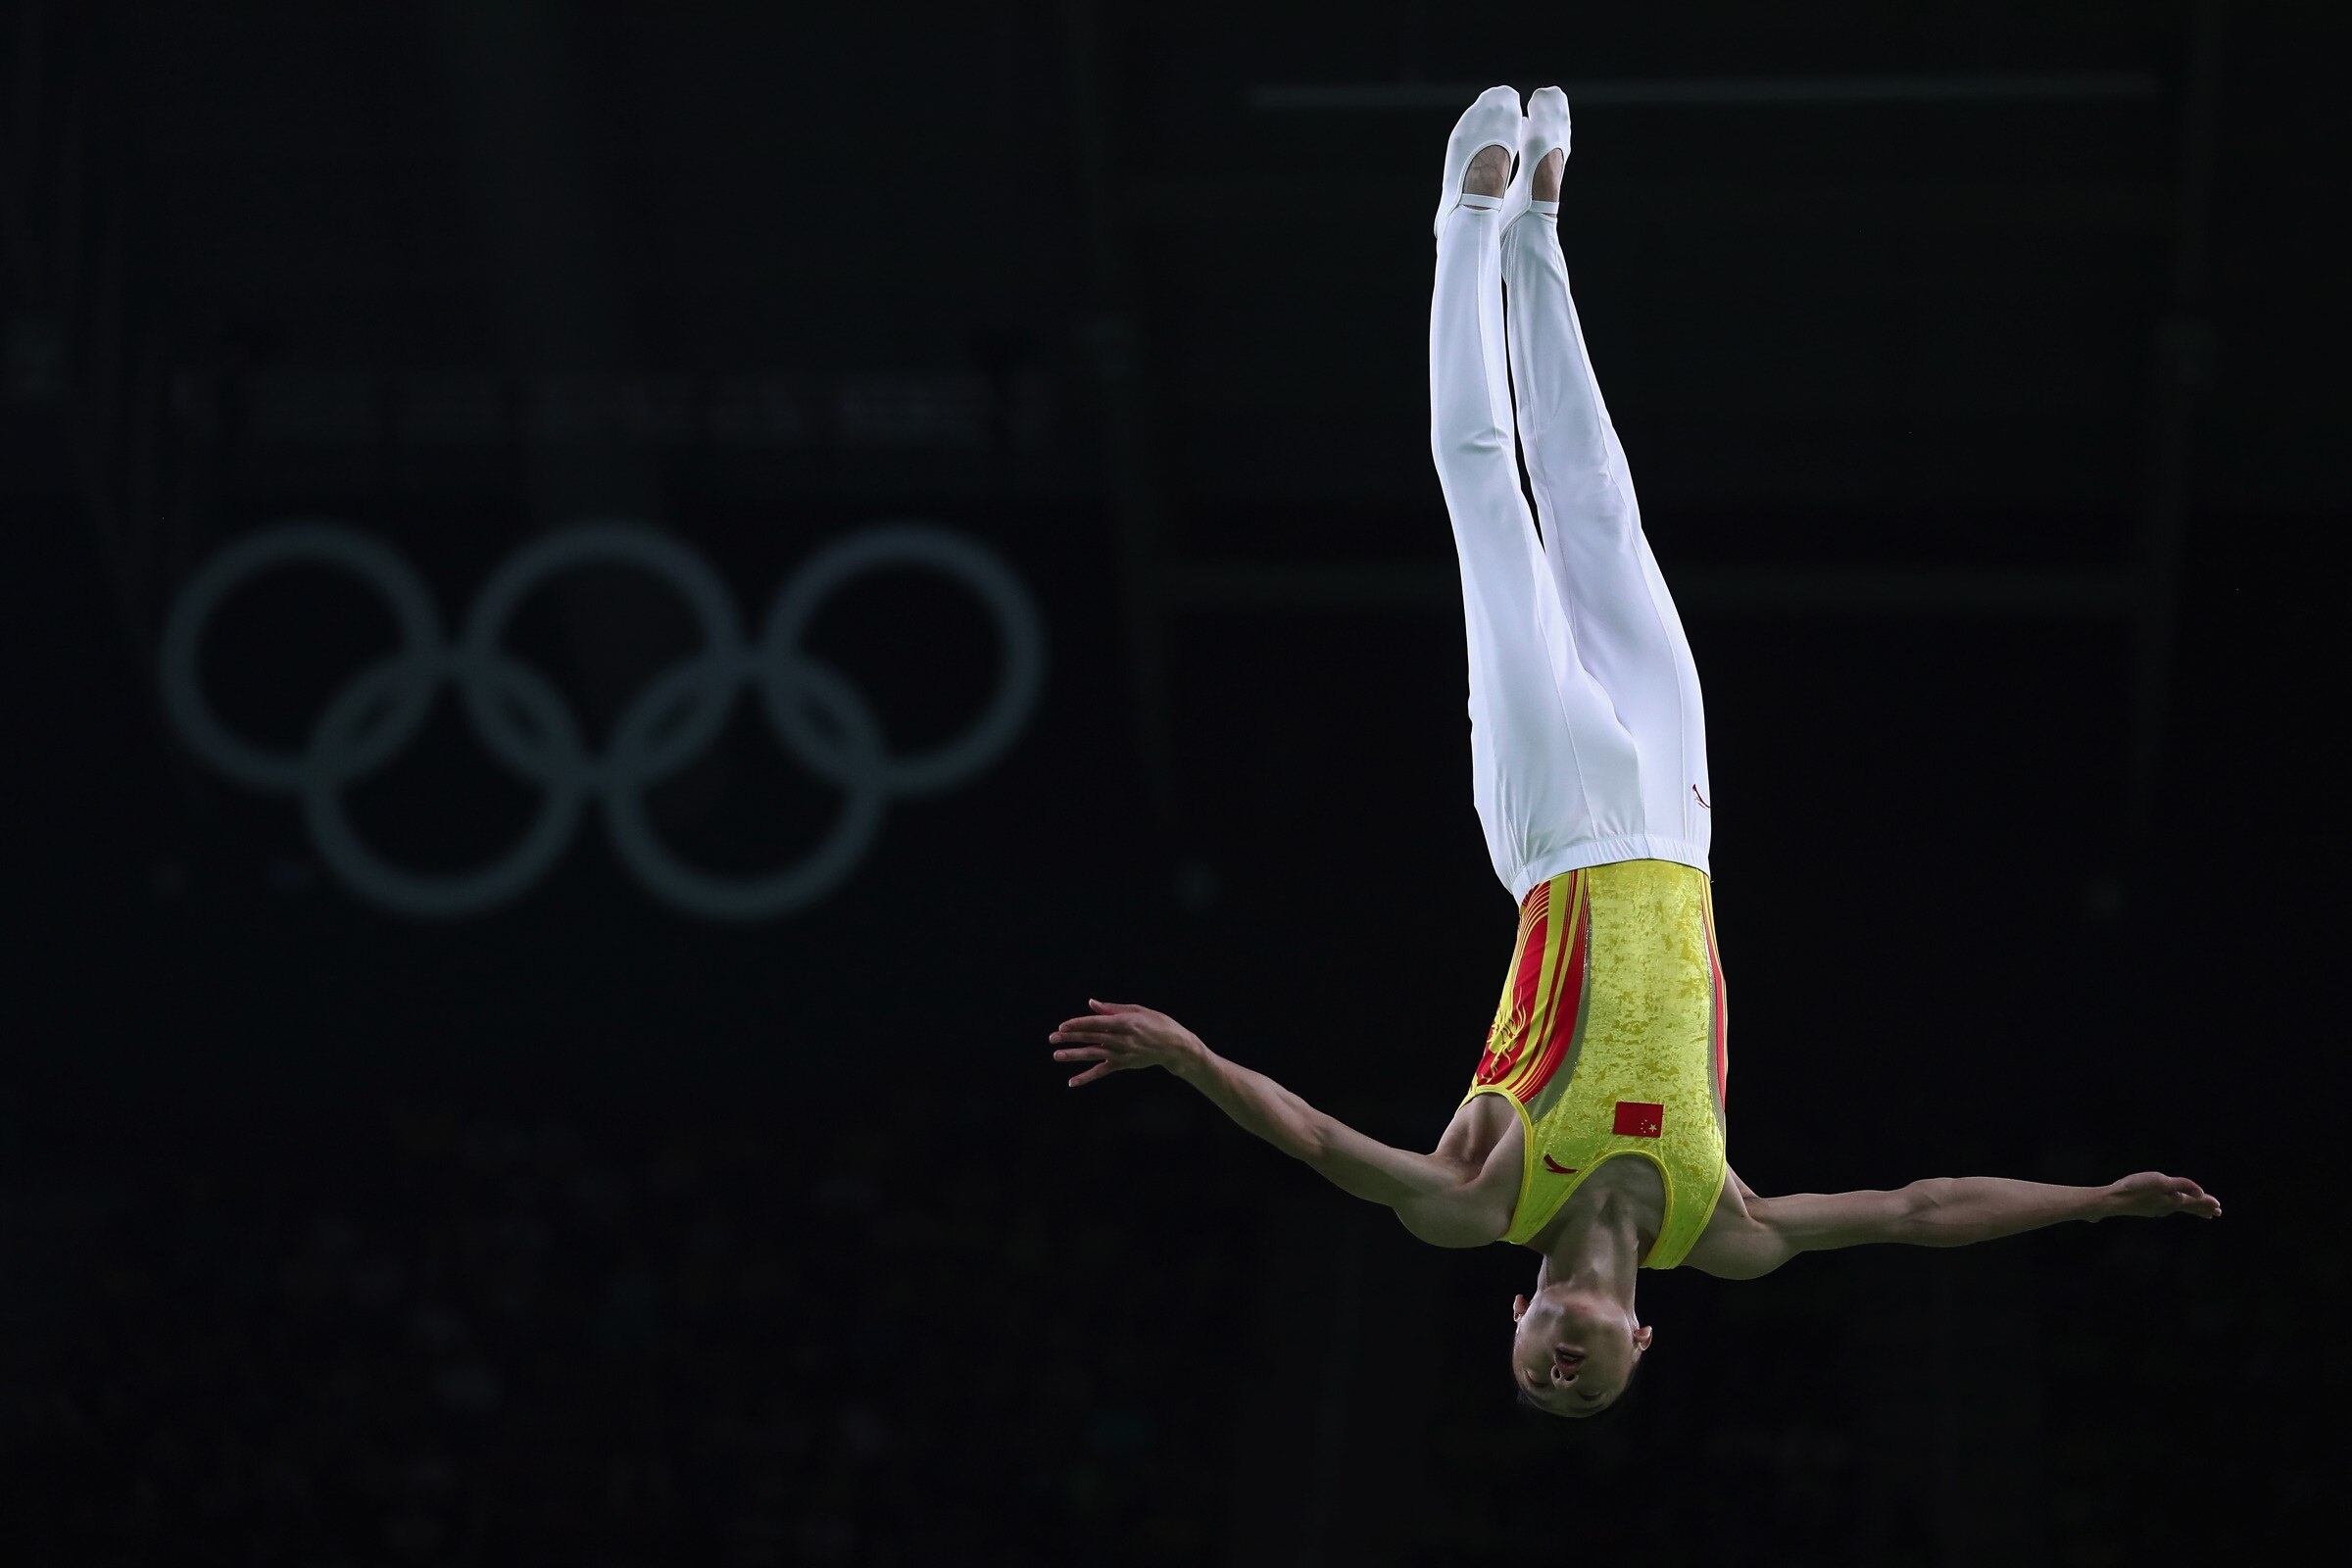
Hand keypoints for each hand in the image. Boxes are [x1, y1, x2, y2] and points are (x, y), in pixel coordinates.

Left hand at [1049, 999, 1206, 1086]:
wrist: (1175, 1047)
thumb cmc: (1158, 1023)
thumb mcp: (1137, 1010)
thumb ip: (1112, 1009)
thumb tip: (1091, 1004)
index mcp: (1124, 1023)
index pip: (1095, 1024)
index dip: (1078, 1024)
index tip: (1063, 1025)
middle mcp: (1120, 1039)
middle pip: (1090, 1038)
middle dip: (1070, 1038)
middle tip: (1052, 1038)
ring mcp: (1120, 1054)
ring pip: (1092, 1055)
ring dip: (1073, 1055)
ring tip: (1056, 1055)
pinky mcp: (1122, 1064)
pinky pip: (1101, 1071)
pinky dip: (1086, 1077)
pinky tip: (1072, 1082)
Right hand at [2106, 1171, 2221, 1219]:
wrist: (2114, 1200)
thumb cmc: (2137, 1188)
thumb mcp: (2162, 1181)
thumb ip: (2183, 1185)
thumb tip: (2201, 1194)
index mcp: (2174, 1201)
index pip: (2195, 1202)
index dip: (2207, 1203)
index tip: (2218, 1207)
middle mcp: (2167, 1207)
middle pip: (2189, 1208)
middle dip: (2202, 1209)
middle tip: (2215, 1213)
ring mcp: (2157, 1209)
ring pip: (2178, 1208)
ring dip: (2190, 1209)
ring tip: (2198, 1211)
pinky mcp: (2147, 1208)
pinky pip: (2167, 1208)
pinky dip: (2175, 1207)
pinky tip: (2170, 1206)